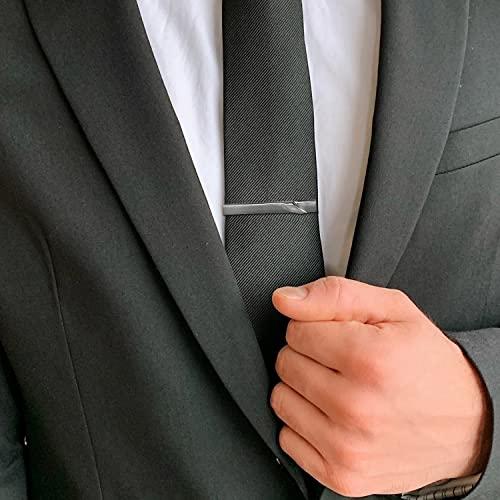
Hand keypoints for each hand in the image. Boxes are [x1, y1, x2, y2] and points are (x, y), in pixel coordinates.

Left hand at [270, 277, 491, 496]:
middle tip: (342, 362)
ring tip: (338, 387)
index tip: (338, 336)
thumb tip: (284, 299)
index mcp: (370, 359)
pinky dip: (304, 423)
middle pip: (286, 363)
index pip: (295, 330)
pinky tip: (333, 416)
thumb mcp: (392, 310)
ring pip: (281, 399)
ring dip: (302, 388)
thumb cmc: (427, 362)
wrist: (466, 424)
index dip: (315, 327)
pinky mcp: (342, 475)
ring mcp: (348, 447)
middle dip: (308, 355)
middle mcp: (356, 407)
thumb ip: (334, 295)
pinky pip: (288, 438)